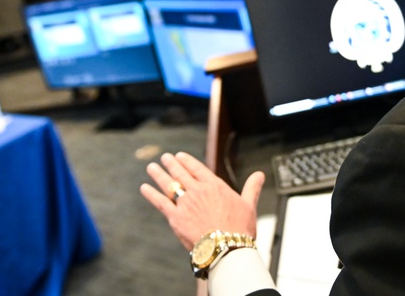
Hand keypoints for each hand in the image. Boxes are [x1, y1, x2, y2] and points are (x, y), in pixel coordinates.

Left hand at [141, 152, 264, 250]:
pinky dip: (151, 194)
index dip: (187, 161)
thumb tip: (259, 175)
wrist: (226, 248)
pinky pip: (160, 202)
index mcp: (215, 186)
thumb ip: (252, 188)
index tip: (180, 156)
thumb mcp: (248, 205)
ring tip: (151, 167)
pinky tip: (144, 187)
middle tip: (164, 158)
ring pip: (169, 184)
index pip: (197, 168)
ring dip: (159, 174)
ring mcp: (185, 203)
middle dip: (171, 164)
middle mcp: (198, 191)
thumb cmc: (239, 229)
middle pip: (181, 173)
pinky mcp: (175, 217)